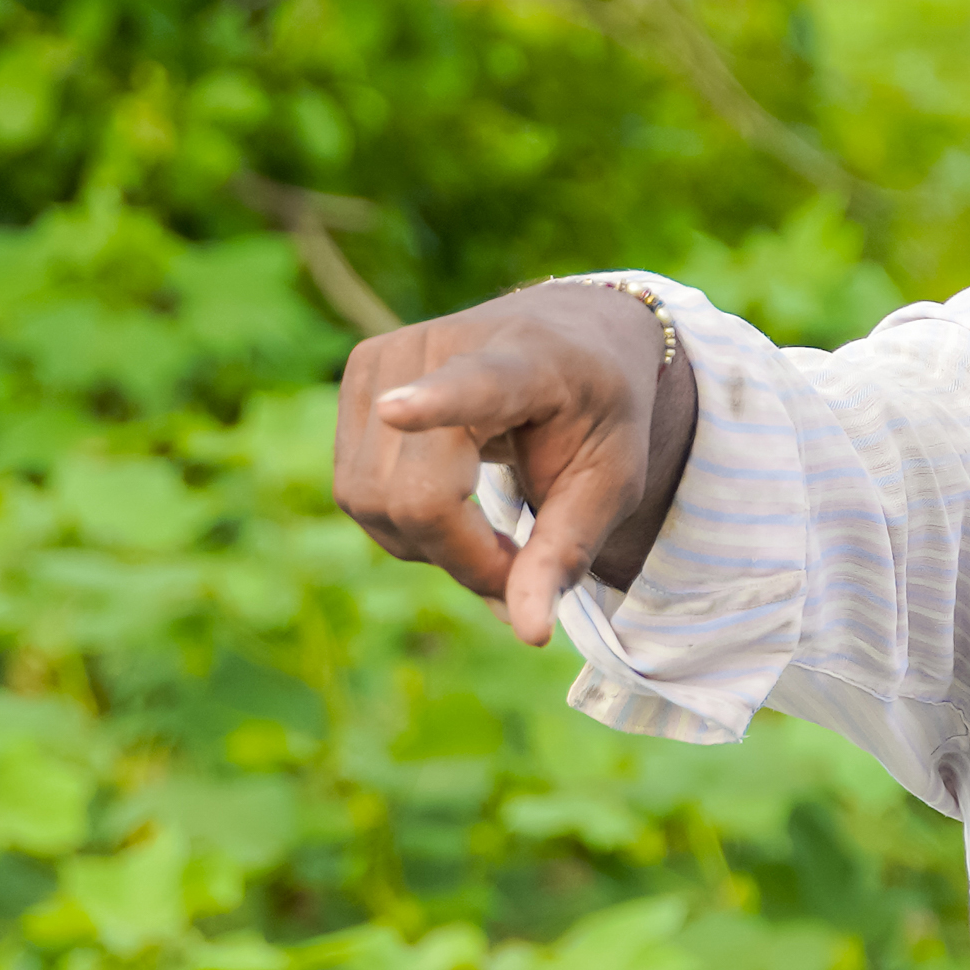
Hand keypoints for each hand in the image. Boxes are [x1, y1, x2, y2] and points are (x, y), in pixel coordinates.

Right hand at [332, 285, 696, 643]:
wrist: (569, 336)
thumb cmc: (597, 415)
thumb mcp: (612, 485)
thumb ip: (566, 554)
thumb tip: (528, 634)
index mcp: (528, 362)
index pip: (475, 384)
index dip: (433, 403)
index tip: (395, 410)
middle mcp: (445, 345)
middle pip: (418, 496)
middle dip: (464, 558)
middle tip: (520, 568)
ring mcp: (388, 358)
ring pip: (373, 502)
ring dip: (431, 547)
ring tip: (492, 534)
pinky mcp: (358, 377)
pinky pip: (357, 492)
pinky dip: (405, 526)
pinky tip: (453, 506)